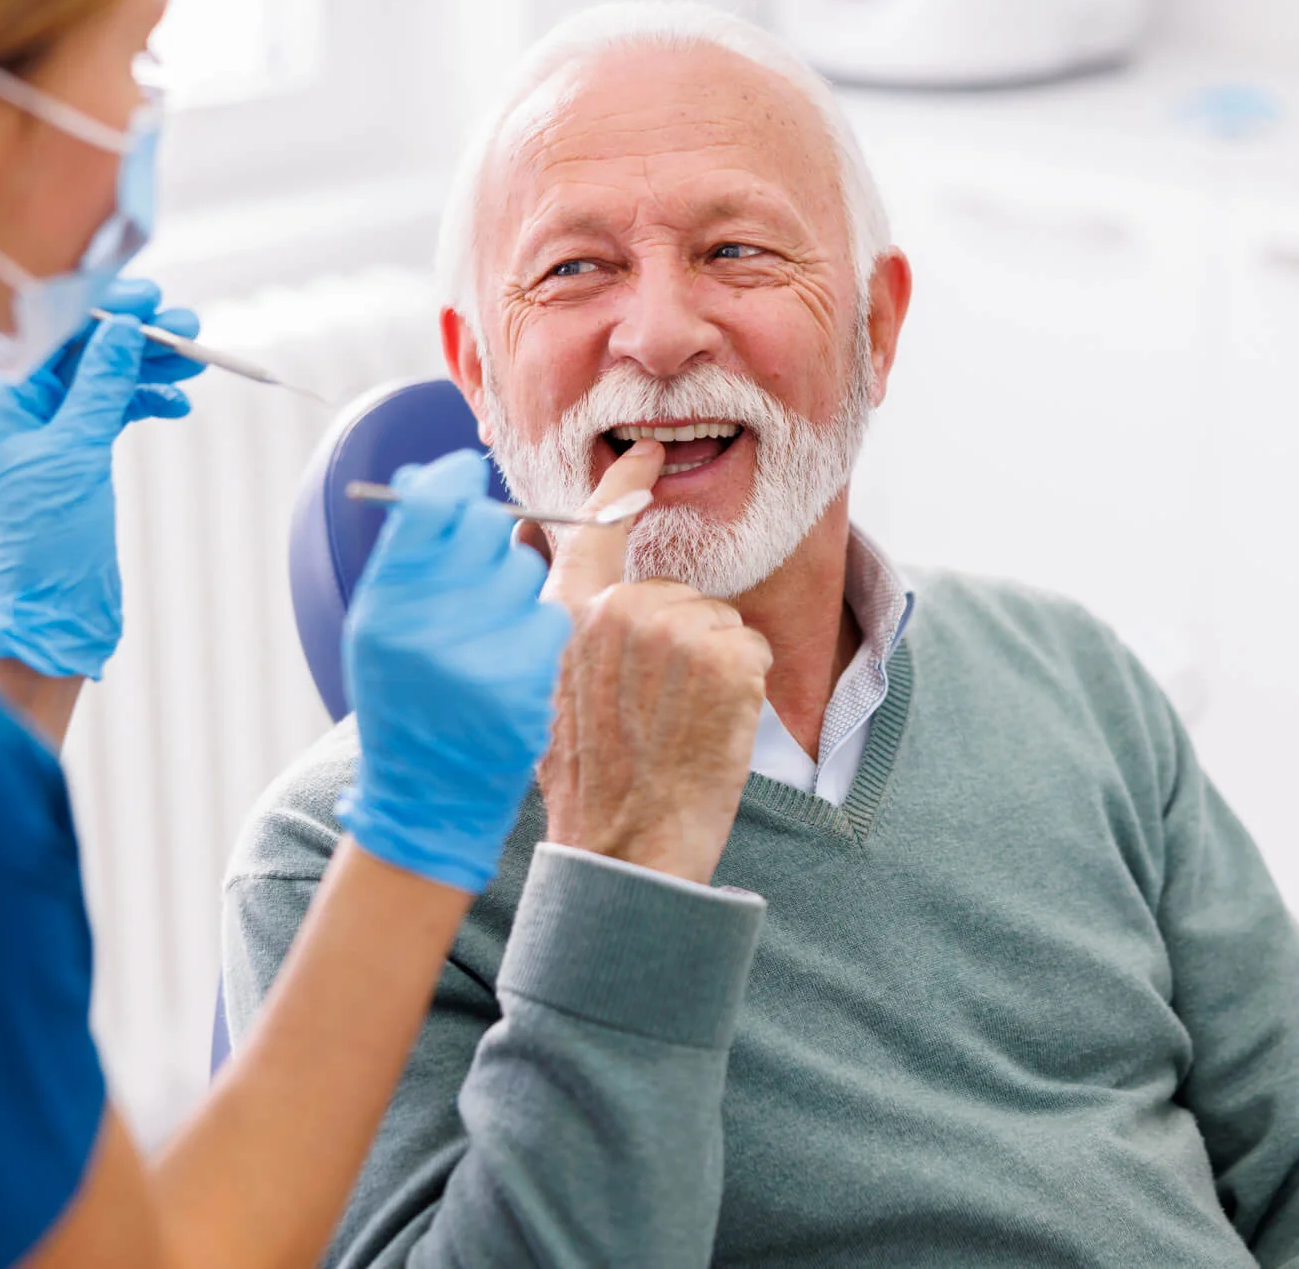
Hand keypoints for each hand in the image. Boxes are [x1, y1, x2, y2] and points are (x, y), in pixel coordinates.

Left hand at [0, 278, 204, 679]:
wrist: (56, 611)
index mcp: (2, 407)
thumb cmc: (51, 539)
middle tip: (187, 326)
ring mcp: (51, 437)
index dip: (101, 311)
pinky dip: (144, 404)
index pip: (52, 337)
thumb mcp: (77, 454)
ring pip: (104, 383)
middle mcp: (21, 415)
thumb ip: (100, 388)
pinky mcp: (78, 459)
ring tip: (194, 362)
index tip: (148, 296)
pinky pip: (112, 414)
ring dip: (148, 369)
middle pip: (83, 356)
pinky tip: (176, 403)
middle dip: (135, 340)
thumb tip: (123, 330)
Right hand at [335, 451, 571, 893]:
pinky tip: (513, 657)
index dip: (452, 482)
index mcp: (384, 604)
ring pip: (526, 569)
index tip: (464, 475)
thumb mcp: (379, 625)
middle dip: (488, 536)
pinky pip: (552, 616)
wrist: (428, 792)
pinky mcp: (528, 681)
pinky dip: (537, 628)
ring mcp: (482, 654)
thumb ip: (406, 554)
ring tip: (489, 624)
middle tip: (477, 564)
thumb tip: (432, 475)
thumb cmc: (404, 695)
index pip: (429, 505)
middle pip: (487, 528)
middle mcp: (429, 626)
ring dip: (516, 585)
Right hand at [535, 443, 774, 884]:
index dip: (622, 487)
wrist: (629, 846)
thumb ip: (560, 633)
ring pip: (718, 620)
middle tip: (657, 711)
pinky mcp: (727, 659)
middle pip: (674, 593)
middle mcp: (616, 613)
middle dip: (681, 640)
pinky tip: (711, 727)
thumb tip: (558, 573)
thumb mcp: (546, 699)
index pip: (593, 532)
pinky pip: (752, 648)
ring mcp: (674, 633)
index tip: (647, 452)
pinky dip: (746, 685)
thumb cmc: (592, 784)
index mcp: (563, 620)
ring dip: (714, 666)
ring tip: (678, 723)